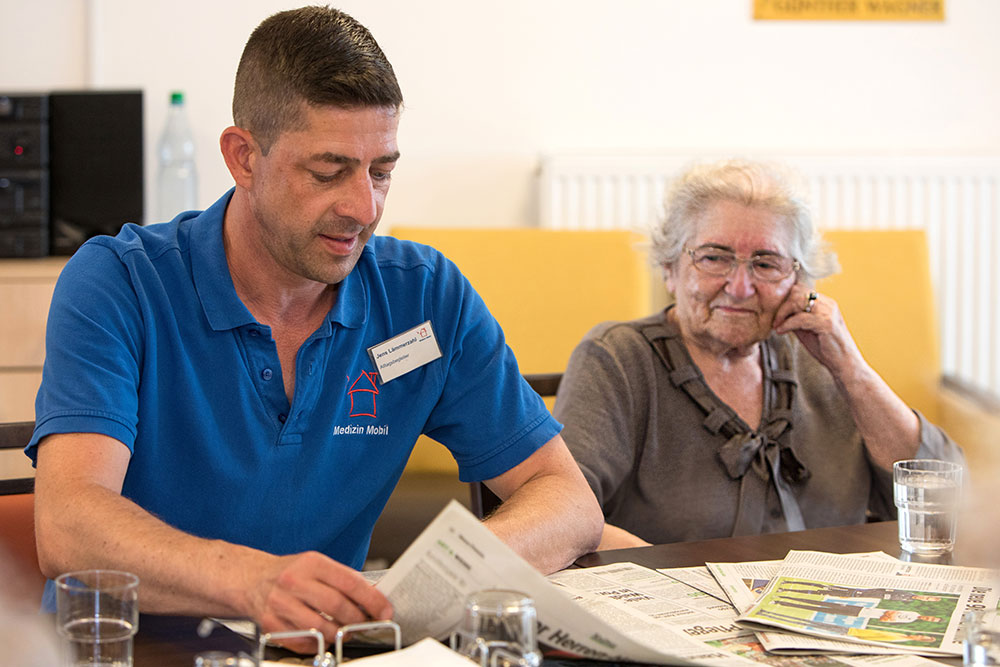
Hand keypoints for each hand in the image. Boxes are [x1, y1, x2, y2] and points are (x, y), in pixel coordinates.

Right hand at [247, 551, 391, 653]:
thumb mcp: (316, 565)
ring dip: (339, 634)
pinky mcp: (270, 624)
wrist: (251, 579)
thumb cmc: (289, 573)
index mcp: (311, 563)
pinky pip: (303, 642)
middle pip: (336, 606)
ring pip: (321, 628)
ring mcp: (280, 604)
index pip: (349, 582)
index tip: (385, 610)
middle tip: (366, 624)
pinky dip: (318, 644)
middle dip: (358, 620)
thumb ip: (343, 579)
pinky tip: (322, 636)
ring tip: (345, 631)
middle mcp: (294, 581)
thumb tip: (374, 598)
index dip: (372, 599)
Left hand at [772, 285, 864, 381]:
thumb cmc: (825, 347)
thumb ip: (795, 318)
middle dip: (783, 305)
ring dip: (783, 313)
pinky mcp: (827, 323)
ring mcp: (828, 312)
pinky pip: (800, 318)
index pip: (800, 290)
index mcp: (825, 303)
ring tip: (777, 325)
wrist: (844, 363)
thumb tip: (778, 313)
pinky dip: (787, 324)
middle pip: (798, 292)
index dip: (786, 300)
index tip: (777, 315)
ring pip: (798, 301)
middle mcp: (828, 304)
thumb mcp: (806, 329)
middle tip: (775, 320)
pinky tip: (781, 331)